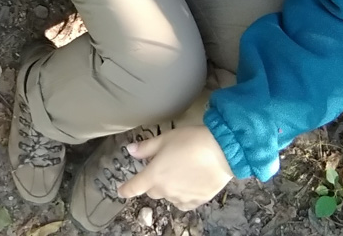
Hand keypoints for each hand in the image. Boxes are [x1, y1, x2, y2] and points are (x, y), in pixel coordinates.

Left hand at [117, 126, 232, 210]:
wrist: (221, 152)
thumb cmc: (190, 141)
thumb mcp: (164, 139)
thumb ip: (146, 147)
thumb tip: (130, 151)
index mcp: (154, 175)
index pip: (134, 187)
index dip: (125, 189)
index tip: (121, 191)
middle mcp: (165, 190)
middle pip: (152, 191)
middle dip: (153, 182)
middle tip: (162, 167)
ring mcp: (181, 198)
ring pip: (168, 196)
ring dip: (169, 188)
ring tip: (179, 173)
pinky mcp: (197, 201)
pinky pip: (183, 202)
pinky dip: (182, 196)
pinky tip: (187, 186)